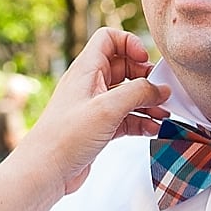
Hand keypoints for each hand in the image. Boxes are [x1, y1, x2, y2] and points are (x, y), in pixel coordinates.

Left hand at [7, 27, 170, 196]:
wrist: (45, 171)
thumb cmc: (66, 137)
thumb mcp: (107, 109)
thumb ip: (138, 93)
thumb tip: (162, 89)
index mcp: (86, 69)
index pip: (109, 39)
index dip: (130, 44)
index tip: (145, 61)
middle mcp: (90, 84)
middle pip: (124, 67)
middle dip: (146, 78)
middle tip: (161, 92)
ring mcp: (94, 107)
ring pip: (127, 95)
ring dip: (147, 102)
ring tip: (165, 114)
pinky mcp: (99, 128)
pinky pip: (126, 117)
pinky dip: (141, 121)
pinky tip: (153, 130)